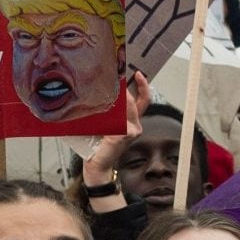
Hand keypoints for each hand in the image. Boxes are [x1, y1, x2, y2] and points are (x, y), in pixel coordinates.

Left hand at [82, 70, 150, 184]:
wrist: (96, 165)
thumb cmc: (97, 146)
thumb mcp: (103, 124)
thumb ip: (105, 111)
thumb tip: (95, 92)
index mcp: (131, 121)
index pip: (143, 100)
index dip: (143, 86)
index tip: (138, 74)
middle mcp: (135, 125)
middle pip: (136, 100)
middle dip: (128, 88)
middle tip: (118, 77)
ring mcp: (132, 130)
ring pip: (129, 107)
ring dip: (118, 98)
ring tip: (109, 91)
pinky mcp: (125, 135)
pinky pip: (120, 118)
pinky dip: (112, 112)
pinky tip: (104, 109)